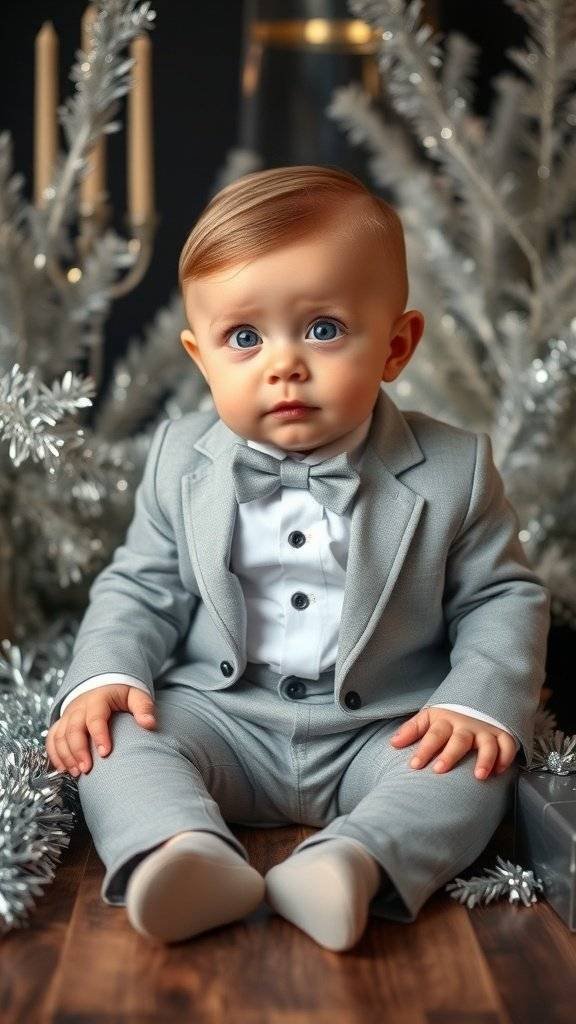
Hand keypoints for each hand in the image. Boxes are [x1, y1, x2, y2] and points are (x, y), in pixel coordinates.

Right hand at [45, 684, 155, 777]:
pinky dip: (55, 754)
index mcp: (98, 700)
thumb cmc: (120, 695)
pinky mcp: (62, 724)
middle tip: (87, 769)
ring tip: (77, 773)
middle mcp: (79, 708)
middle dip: (78, 750)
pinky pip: (52, 738)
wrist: (102, 686)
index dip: (99, 735)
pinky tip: (63, 769)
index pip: (96, 718)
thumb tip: (149, 724)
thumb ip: (143, 707)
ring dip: (66, 755)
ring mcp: (68, 716)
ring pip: (60, 735)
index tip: (105, 753)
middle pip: (73, 729)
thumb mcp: (135, 695)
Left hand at [389, 707, 517, 779]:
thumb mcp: (429, 717)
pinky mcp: (502, 734)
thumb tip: (393, 743)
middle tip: (439, 770)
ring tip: (479, 777)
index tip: (414, 765)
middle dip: (450, 755)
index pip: (433, 734)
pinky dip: (506, 757)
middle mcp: (466, 725)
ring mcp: (485, 730)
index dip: (424, 749)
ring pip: (488, 744)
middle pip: (458, 740)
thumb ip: (412, 729)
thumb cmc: (449, 716)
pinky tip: (499, 771)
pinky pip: (508, 745)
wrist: (478, 698)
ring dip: (485, 759)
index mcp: (446, 720)